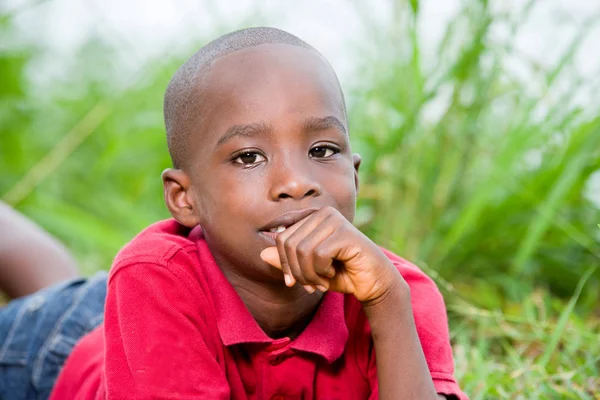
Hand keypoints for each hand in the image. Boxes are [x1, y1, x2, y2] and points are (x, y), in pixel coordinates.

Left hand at [260, 207, 403, 302]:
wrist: (373, 283)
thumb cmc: (342, 274)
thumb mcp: (308, 270)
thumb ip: (287, 262)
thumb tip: (262, 254)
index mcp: (312, 218)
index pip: (281, 238)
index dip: (284, 264)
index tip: (295, 282)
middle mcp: (323, 214)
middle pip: (289, 244)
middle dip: (296, 271)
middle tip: (310, 285)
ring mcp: (334, 221)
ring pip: (302, 250)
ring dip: (309, 274)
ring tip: (322, 281)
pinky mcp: (344, 232)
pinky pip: (317, 254)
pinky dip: (321, 271)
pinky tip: (332, 274)